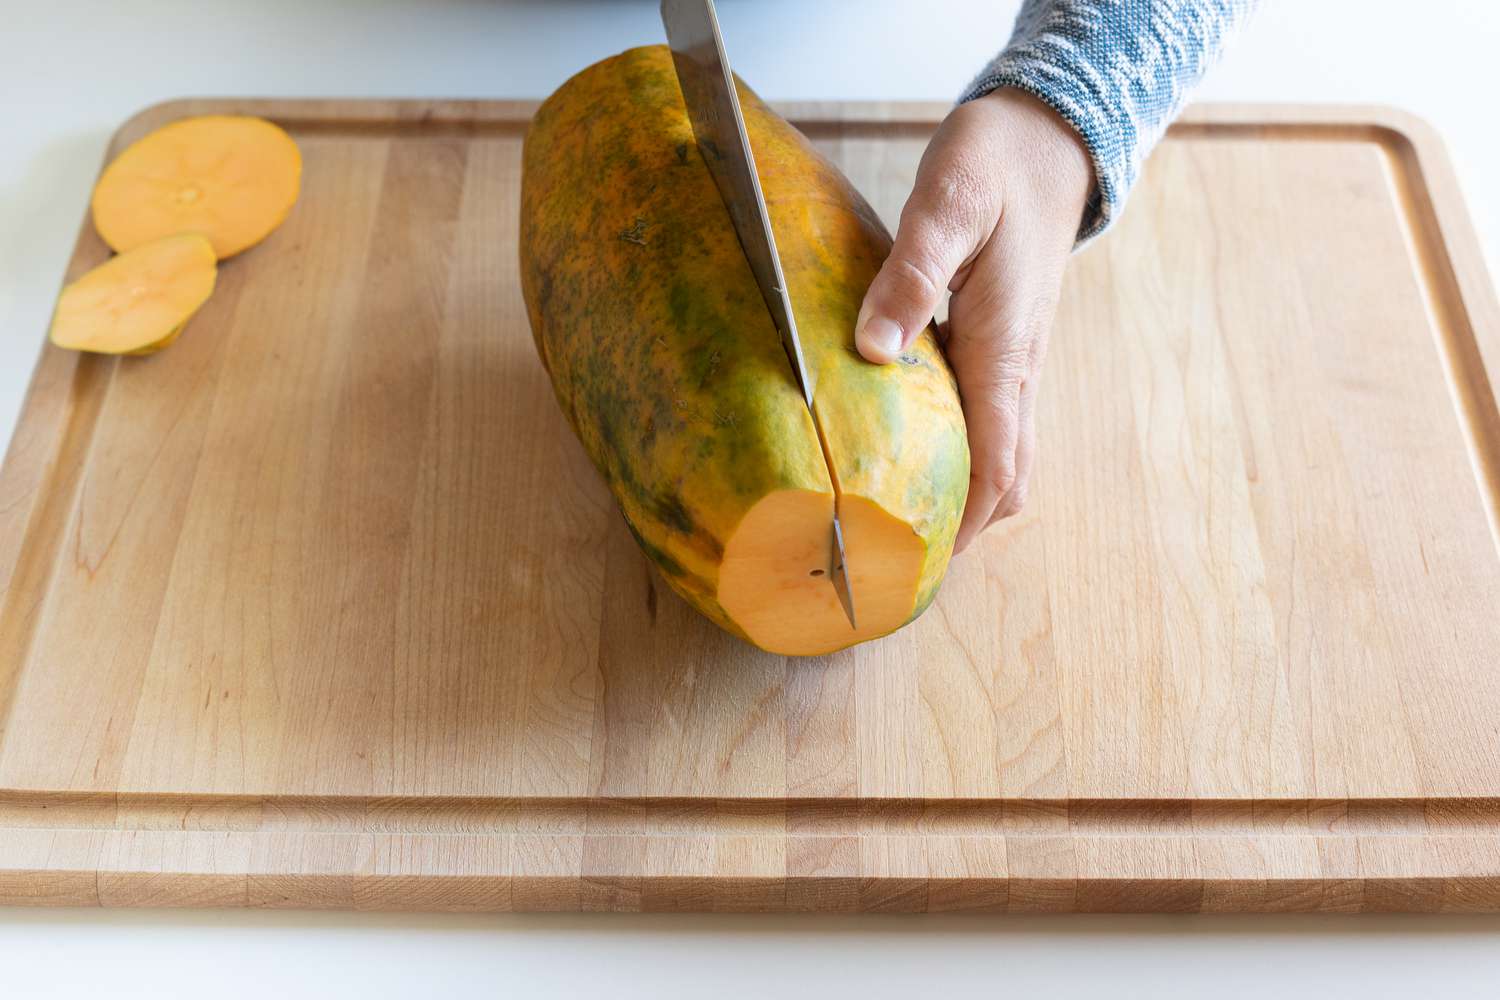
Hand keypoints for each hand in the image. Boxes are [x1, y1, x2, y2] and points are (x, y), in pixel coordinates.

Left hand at [854, 88, 1091, 551]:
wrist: (1046, 138)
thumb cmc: (997, 165)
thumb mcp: (947, 205)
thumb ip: (910, 277)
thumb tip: (876, 351)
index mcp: (1003, 349)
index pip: (997, 462)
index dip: (967, 522)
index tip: (926, 568)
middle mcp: (1015, 366)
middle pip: (1007, 474)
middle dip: (967, 524)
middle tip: (904, 559)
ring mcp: (1011, 357)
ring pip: (1000, 449)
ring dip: (964, 489)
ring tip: (900, 518)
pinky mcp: (997, 342)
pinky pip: (985, 416)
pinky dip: (958, 447)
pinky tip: (905, 444)